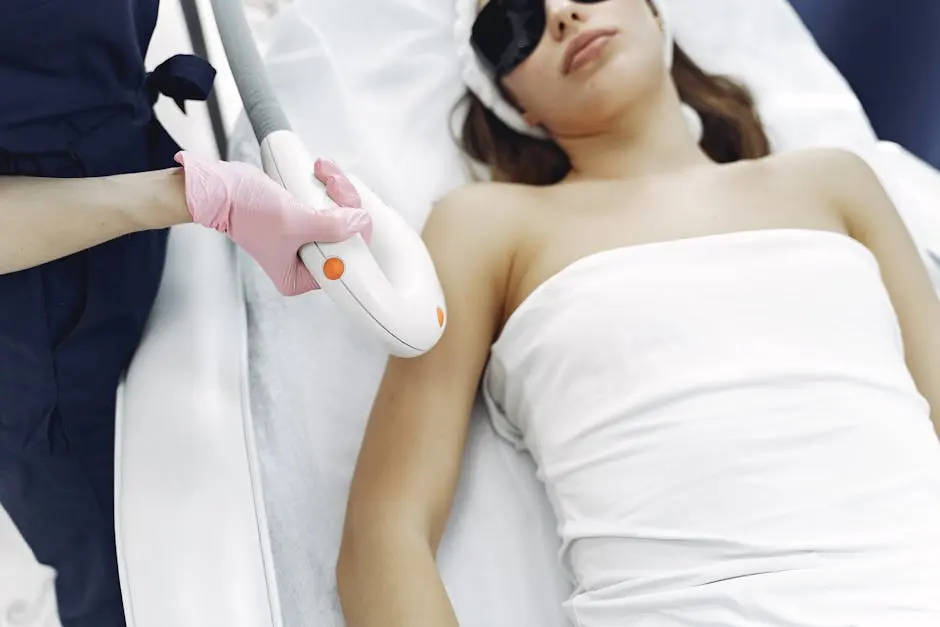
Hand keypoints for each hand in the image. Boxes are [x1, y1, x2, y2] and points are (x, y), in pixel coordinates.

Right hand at [174, 151, 371, 295]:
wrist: (224, 187)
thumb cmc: (246, 211)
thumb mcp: (295, 222)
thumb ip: (331, 227)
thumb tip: (360, 223)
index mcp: (300, 278)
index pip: (344, 264)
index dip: (355, 238)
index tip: (353, 214)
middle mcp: (306, 263)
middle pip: (348, 237)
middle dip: (347, 205)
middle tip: (333, 185)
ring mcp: (308, 241)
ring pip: (343, 217)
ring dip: (340, 190)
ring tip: (324, 173)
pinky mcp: (307, 220)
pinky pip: (333, 205)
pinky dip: (332, 187)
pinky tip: (322, 173)